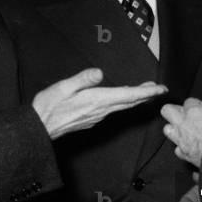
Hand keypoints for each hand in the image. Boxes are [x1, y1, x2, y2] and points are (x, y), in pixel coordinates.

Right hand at [32, 68, 166, 138]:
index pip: (128, 95)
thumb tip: (99, 73)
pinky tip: (123, 99)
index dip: (146, 92)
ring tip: (146, 92)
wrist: (40, 128)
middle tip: (160, 89)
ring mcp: (97, 116)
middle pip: (129, 102)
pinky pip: (113, 110)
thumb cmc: (49, 106)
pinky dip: (123, 103)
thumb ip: (82, 79)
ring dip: (136, 99)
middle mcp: (101, 110)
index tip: (161, 89)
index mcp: (97, 100)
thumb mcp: (63, 87)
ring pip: (122, 107)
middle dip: (146, 95)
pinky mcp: (92, 119)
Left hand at [160, 97, 201, 167]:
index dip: (194, 104)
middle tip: (182, 114)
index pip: (188, 101)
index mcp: (194, 112)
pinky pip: (176, 148)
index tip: (199, 108)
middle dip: (173, 111)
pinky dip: (181, 147)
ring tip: (183, 130)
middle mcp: (183, 124)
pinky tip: (188, 147)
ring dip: (174, 129)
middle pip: (167, 110)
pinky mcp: (182, 153)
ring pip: (167, 129)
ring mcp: (180, 138)